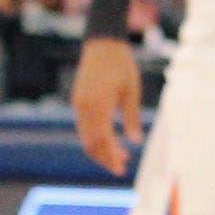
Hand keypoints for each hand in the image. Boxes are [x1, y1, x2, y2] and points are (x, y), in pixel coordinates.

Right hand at [70, 36, 142, 175]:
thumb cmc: (122, 66)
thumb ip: (132, 118)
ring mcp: (78, 104)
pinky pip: (84, 126)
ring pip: (85, 136)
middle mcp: (83, 107)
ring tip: (121, 156)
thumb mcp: (132, 91)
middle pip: (90, 143)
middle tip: (123, 167)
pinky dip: (95, 137)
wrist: (103, 44)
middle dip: (105, 158)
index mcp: (98, 105)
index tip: (121, 170)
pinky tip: (111, 141)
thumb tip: (136, 142)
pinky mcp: (78, 101)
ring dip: (100, 149)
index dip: (110, 157)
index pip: (102, 140)